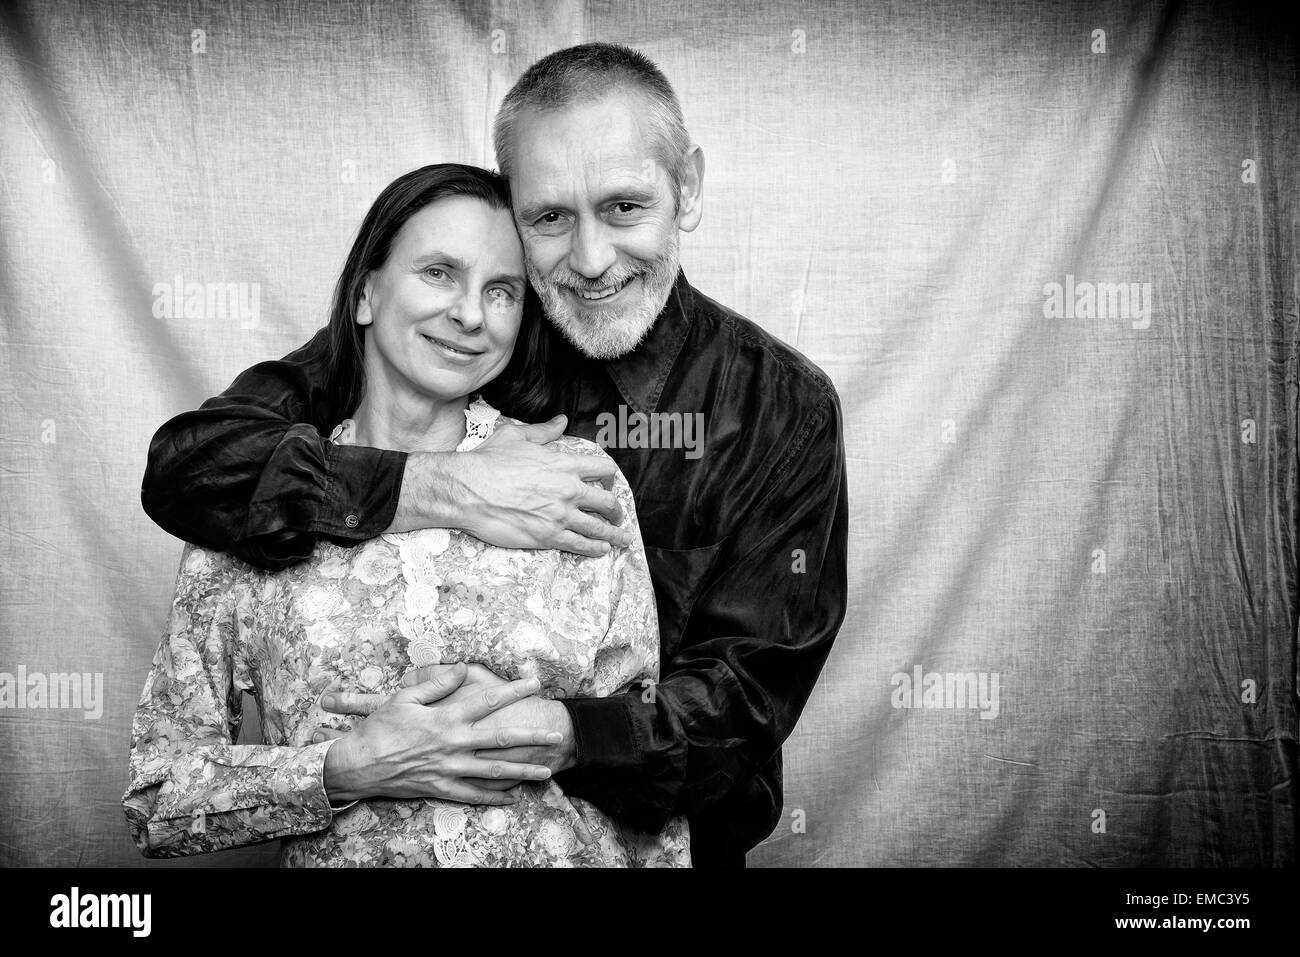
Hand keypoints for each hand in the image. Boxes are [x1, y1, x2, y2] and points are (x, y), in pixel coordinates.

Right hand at [316, 663, 562, 804]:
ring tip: (546, 773)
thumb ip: (436, 684)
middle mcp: (453, 744)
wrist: (358, 764)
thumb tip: (461, 668)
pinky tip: (513, 798)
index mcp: (446, 718)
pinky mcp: (441, 788)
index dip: (513, 691)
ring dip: (523, 772)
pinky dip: (493, 797)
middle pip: (501, 740)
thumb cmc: (380, 728)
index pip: (487, 701)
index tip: (534, 683)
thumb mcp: (405, 698)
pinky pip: (472, 795)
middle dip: (532, 737)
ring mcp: (449, 769)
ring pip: (493, 772)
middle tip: (556, 736)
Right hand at [388, 414, 632, 556]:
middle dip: (616, 511)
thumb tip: (561, 421)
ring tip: (622, 540)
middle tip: (617, 516)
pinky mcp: (549, 536)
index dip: (610, 477)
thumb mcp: (516, 436)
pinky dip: (595, 549)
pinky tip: (601, 551)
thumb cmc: (488, 461)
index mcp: (564, 464)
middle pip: (607, 502)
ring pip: (599, 528)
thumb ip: (543, 431)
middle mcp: (568, 490)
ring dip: (613, 535)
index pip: (602, 469)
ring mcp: (560, 515)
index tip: (610, 483)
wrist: (468, 490)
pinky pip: (581, 545)